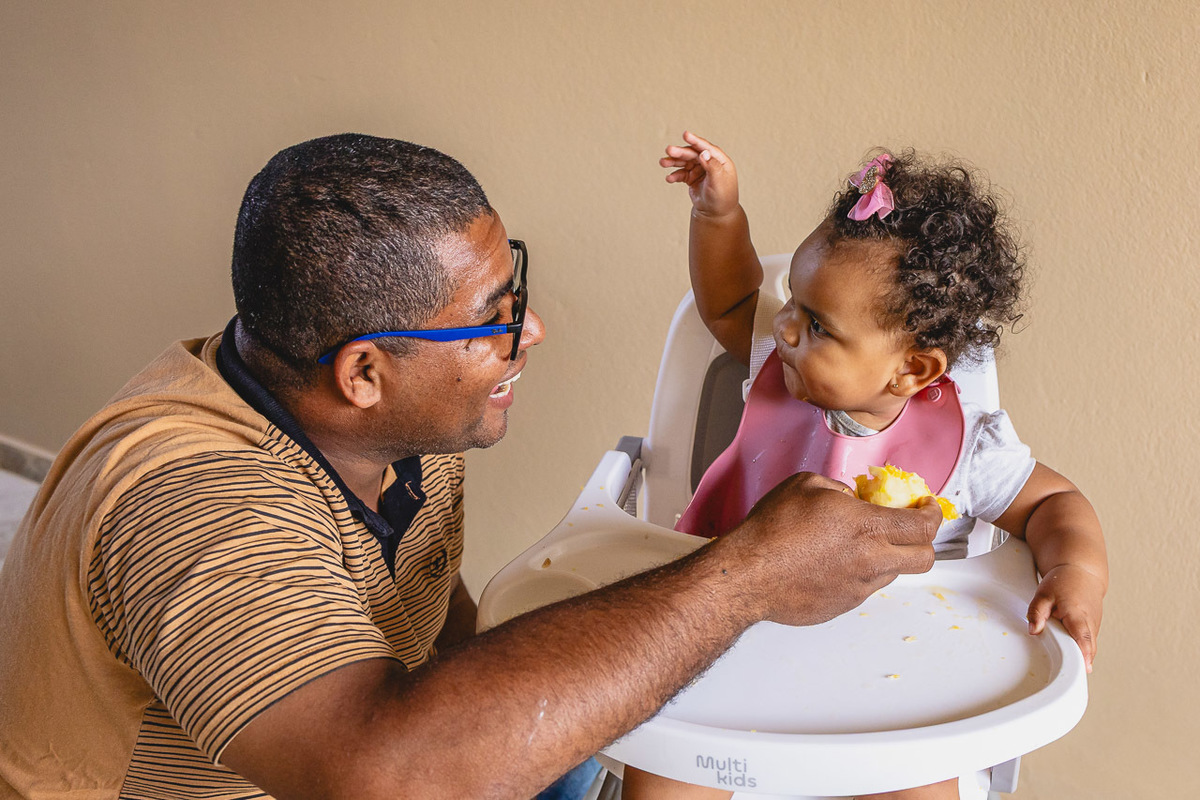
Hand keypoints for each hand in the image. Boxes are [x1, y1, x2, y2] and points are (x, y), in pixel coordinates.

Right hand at [659, 131, 740, 217]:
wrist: (716, 213)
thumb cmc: (722, 197)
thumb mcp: (719, 182)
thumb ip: (712, 167)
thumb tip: (704, 152)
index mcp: (720, 161)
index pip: (706, 148)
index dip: (696, 141)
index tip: (685, 134)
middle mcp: (709, 162)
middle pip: (692, 154)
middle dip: (680, 152)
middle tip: (668, 150)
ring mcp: (699, 169)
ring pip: (684, 162)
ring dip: (673, 162)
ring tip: (662, 162)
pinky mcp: (691, 177)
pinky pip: (681, 174)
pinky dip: (675, 175)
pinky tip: (669, 178)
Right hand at [715, 473, 941, 626]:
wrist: (748, 575)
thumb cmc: (771, 531)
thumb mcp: (805, 485)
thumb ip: (838, 489)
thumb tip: (849, 498)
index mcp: (868, 528)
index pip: (924, 525)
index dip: (932, 513)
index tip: (927, 506)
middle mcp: (871, 561)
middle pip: (925, 558)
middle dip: (924, 540)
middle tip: (910, 528)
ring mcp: (859, 587)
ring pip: (894, 573)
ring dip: (889, 556)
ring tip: (862, 543)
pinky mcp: (843, 605)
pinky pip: (865, 587)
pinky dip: (861, 572)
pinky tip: (835, 561)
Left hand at [1027, 563, 1104, 672]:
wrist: (1081, 572)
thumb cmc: (1063, 581)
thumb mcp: (1044, 594)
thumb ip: (1037, 612)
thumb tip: (1034, 630)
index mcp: (1078, 614)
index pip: (1083, 638)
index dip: (1084, 654)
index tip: (1083, 669)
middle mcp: (1090, 623)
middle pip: (1088, 648)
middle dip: (1082, 663)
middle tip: (1073, 681)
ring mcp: (1094, 626)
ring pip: (1088, 647)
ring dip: (1081, 658)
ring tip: (1069, 673)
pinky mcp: (1093, 628)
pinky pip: (1088, 643)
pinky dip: (1081, 651)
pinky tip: (1070, 659)